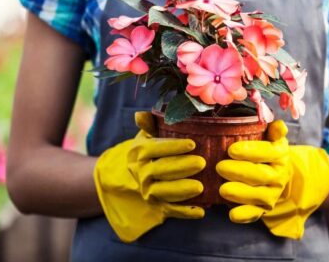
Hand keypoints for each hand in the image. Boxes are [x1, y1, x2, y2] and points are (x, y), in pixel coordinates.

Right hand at [94, 111, 205, 242]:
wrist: (126, 177)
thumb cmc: (144, 152)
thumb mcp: (144, 137)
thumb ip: (148, 125)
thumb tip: (140, 114)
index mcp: (138, 152)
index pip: (156, 148)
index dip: (174, 146)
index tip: (192, 144)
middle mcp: (140, 172)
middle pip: (161, 170)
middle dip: (182, 167)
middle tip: (202, 163)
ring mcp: (147, 190)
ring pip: (164, 191)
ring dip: (182, 190)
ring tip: (200, 187)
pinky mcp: (156, 206)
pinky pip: (170, 210)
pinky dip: (185, 212)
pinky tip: (200, 210)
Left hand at [216, 120, 290, 223]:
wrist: (278, 172)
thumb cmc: (266, 148)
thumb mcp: (271, 136)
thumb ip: (274, 130)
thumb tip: (279, 124)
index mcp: (280, 153)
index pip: (267, 152)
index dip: (250, 151)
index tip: (231, 149)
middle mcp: (279, 175)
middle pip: (260, 175)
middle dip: (239, 172)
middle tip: (220, 167)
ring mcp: (272, 193)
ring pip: (258, 195)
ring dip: (240, 194)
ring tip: (222, 190)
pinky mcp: (264, 207)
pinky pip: (256, 213)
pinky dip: (244, 215)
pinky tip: (232, 214)